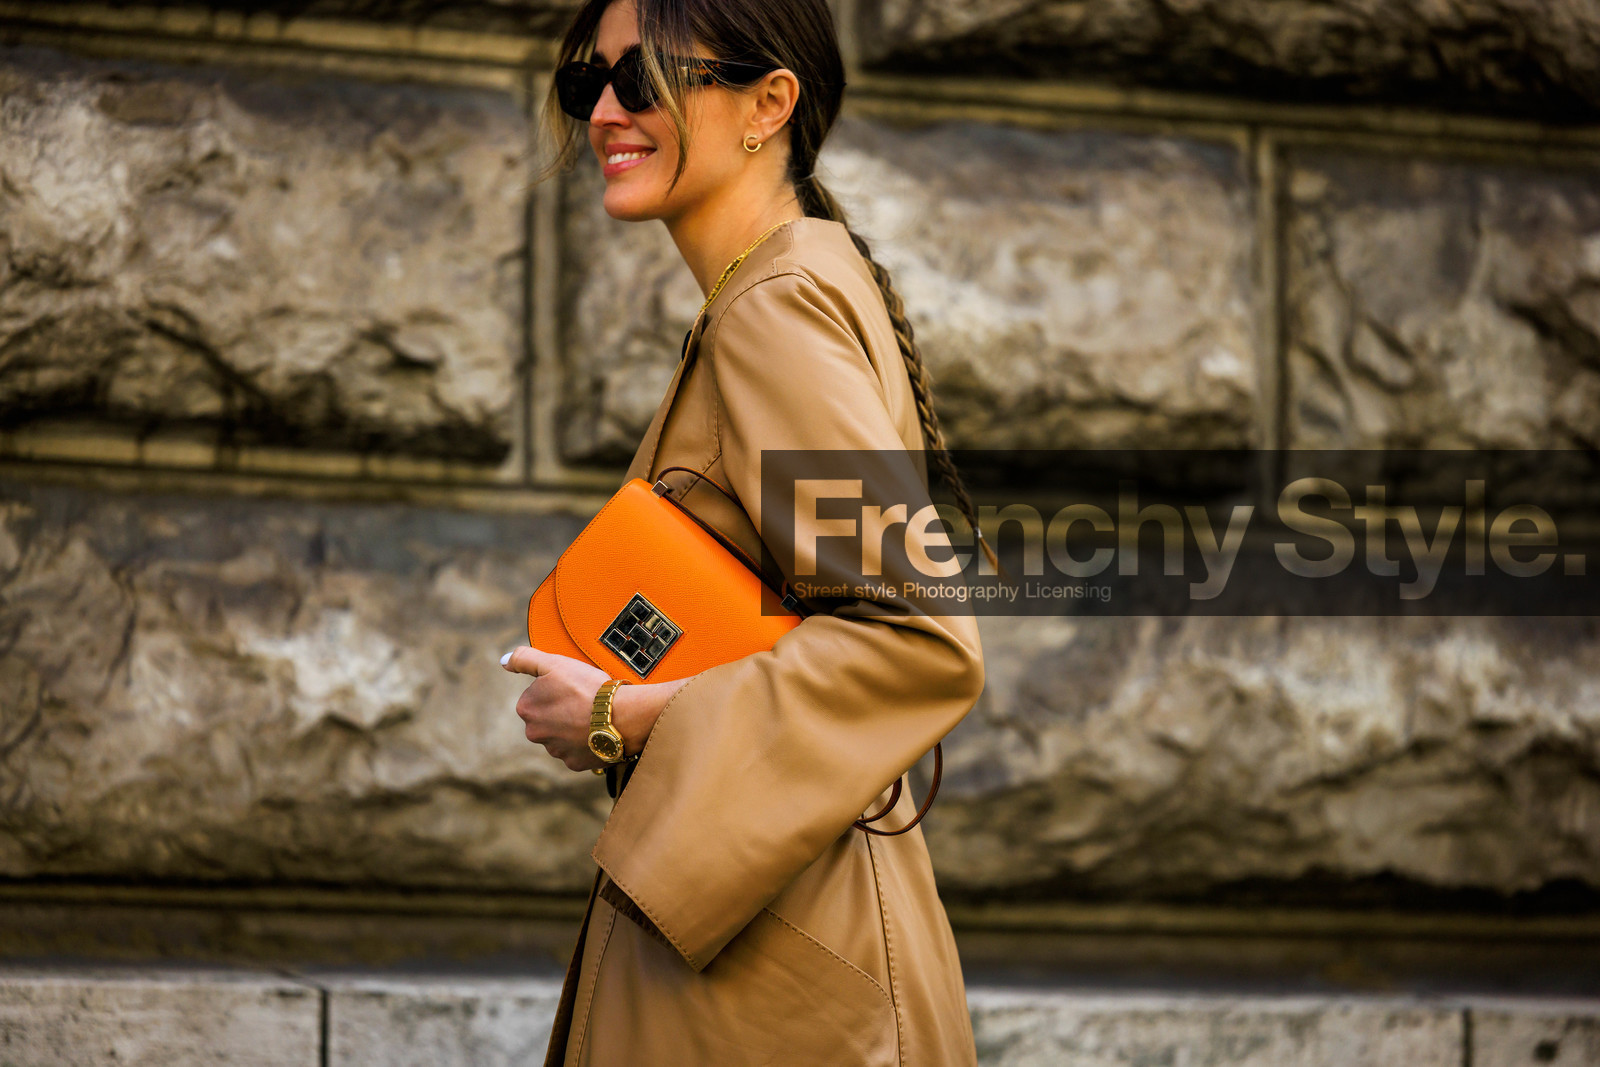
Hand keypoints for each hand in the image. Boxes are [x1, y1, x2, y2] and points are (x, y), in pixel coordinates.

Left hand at [501, 646, 611, 771]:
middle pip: (547, 717)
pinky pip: (577, 750)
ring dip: (573, 727)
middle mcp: (535, 733)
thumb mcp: (554, 663)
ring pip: (562, 734)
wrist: (620, 717)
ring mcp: (555, 750)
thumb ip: (524, 659)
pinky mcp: (574, 763)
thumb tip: (504, 661)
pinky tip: (597, 731)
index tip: (571, 687)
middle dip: (561, 710)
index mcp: (526, 708)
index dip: (555, 689)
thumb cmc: (587, 688)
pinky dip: (585, 742)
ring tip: (594, 716)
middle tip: (584, 701)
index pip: (536, 695)